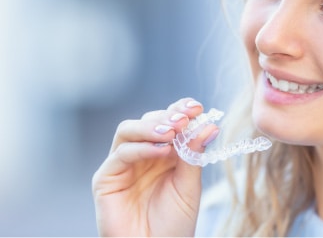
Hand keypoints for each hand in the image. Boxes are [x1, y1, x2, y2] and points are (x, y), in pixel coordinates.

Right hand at [92, 98, 217, 236]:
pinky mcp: (106, 179)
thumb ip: (194, 154)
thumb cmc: (174, 224)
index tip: (196, 107)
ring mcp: (122, 165)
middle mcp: (142, 154)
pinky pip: (121, 154)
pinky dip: (141, 148)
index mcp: (164, 152)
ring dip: (151, 126)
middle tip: (185, 118)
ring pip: (128, 130)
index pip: (168, 121)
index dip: (180, 110)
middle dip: (167, 116)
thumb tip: (209, 125)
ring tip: (172, 132)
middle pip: (148, 120)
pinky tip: (162, 151)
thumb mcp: (190, 185)